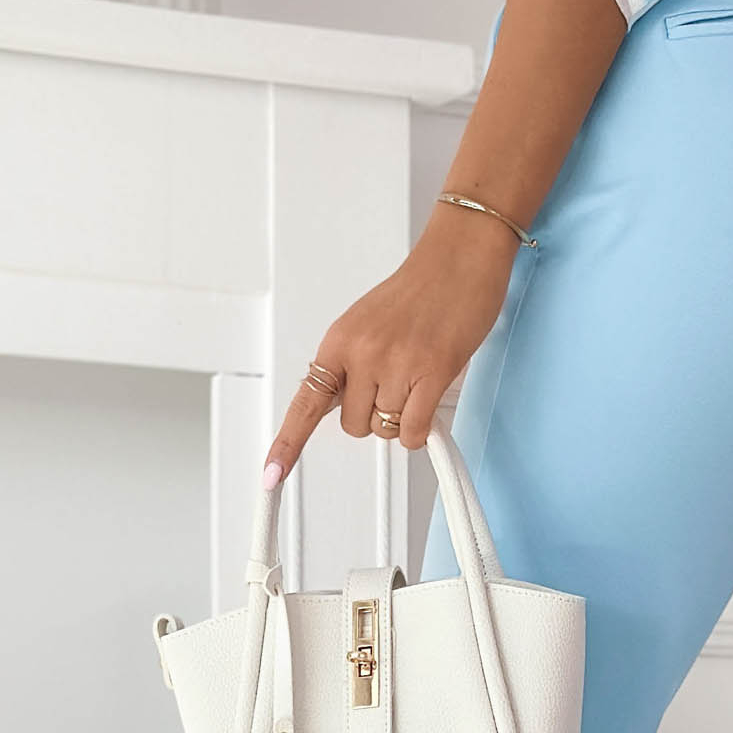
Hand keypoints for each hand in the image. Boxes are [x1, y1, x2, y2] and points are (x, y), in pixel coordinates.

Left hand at [263, 211, 518, 485]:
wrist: (460, 258)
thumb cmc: (421, 290)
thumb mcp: (368, 324)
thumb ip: (352, 364)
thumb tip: (344, 405)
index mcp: (340, 341)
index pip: (306, 402)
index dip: (288, 443)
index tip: (273, 474)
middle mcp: (362, 354)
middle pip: (355, 426)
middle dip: (374, 418)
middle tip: (395, 388)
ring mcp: (397, 365)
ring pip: (386, 429)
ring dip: (402, 418)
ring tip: (417, 380)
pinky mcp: (432, 373)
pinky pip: (413, 431)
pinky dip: (419, 431)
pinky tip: (427, 405)